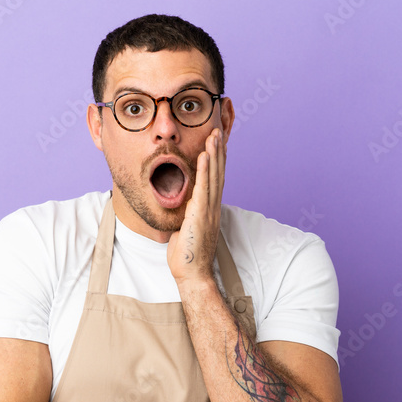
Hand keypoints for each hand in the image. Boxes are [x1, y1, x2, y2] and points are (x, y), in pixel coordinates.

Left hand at [167, 128, 225, 288]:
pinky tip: (205, 156)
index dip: (218, 158)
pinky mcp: (201, 215)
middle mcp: (213, 206)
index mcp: (210, 208)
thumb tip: (181, 203)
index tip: (218, 141)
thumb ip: (187, 212)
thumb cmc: (187, 254)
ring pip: (214, 176)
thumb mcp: (187, 226)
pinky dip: (205, 171)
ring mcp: (209, 210)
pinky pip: (203, 188)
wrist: (192, 273)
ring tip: (215, 134)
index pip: (216, 178)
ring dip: (214, 153)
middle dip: (219, 149)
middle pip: (219, 172)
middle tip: (220, 129)